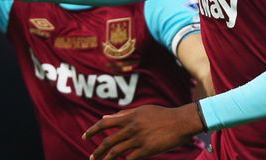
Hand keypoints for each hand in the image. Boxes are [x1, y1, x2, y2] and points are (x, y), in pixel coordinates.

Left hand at [83, 103, 203, 159]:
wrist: (180, 121)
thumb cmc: (162, 115)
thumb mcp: (141, 110)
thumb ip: (123, 114)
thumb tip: (105, 116)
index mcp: (129, 116)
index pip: (105, 123)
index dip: (93, 130)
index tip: (85, 136)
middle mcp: (131, 127)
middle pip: (108, 141)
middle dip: (97, 151)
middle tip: (91, 157)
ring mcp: (138, 139)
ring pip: (116, 152)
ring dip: (106, 159)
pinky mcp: (147, 149)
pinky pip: (130, 158)